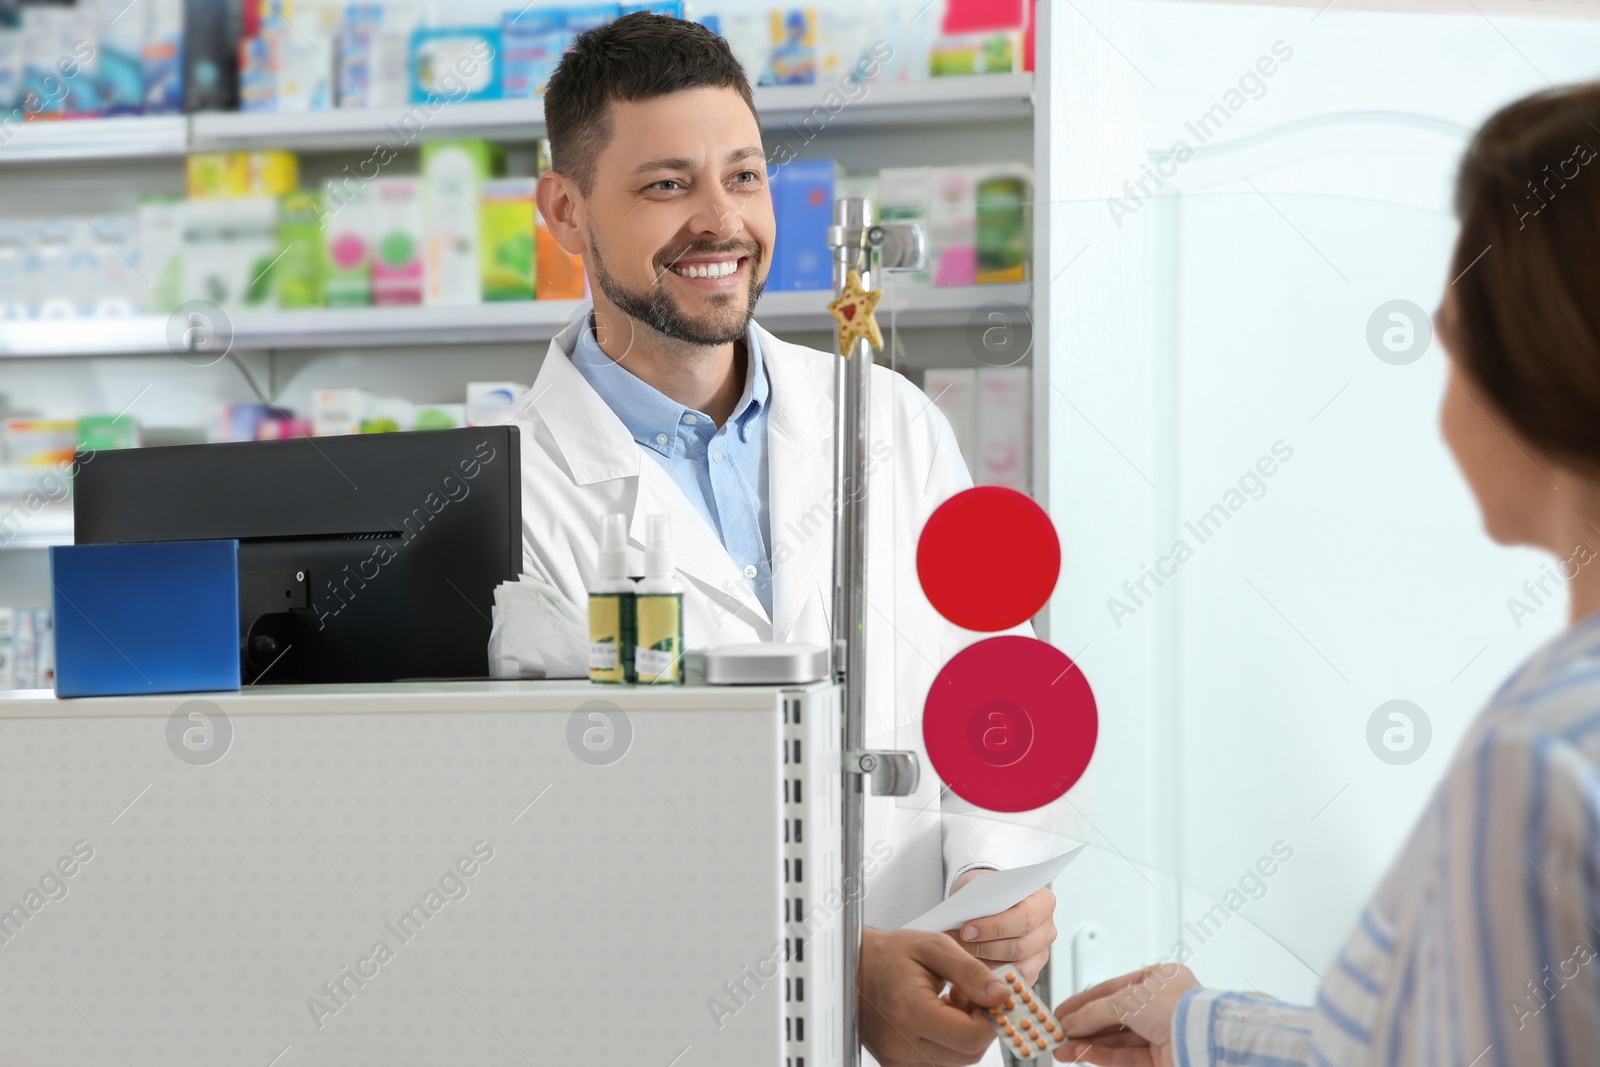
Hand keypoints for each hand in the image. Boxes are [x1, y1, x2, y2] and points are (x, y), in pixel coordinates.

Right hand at [857, 927, 1007, 1066]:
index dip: (991, 1018)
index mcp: (910, 1011)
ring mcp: (897, 1059)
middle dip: (979, 1025)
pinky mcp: (896, 1065)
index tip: (991, 997)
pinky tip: (938, 1017)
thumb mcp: (934, 948)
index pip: (972, 1037)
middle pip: (969, 1053)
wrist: (851, 967)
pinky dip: (947, 1043)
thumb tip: (1001, 996)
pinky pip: (938, 1063)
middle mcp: (900, 1043)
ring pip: (956, 1061)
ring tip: (949, 1002)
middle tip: (968, 995)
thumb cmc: (887, 955)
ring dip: (964, 1034)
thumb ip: (972, 972)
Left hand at [947, 869, 1056, 984]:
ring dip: (984, 964)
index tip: (966, 930)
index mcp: (1043, 902)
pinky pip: (1012, 980)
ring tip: (958, 956)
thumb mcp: (980, 885)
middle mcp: (1047, 928)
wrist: (989, 901)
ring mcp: (1041, 952)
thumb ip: (979, 899)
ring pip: (1016, 967)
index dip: (994, 928)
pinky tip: (969, 968)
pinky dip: (989, 976)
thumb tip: (966, 921)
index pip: (1024, 918)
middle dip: (983, 948)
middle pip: (1020, 947)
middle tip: (956, 944)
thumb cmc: (986, 892)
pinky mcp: (1032, 971)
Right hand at [1050, 965, 1199, 1066]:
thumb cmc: (1178, 1008)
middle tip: (1058, 1032)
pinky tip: (1081, 1054)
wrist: (1204, 1041)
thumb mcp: (1125, 999)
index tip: (1062, 1012)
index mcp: (1158, 980)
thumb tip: (1070, 1021)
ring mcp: (1161, 1035)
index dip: (1084, 1001)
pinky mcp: (1162, 1060)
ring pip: (1116, 1040)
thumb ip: (1093, 1011)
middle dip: (1083, 1026)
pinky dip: (1101, 1056)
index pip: (1112, 989)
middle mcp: (1161, 1007)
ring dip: (1087, 1044)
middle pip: (1112, 1017)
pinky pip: (1125, 1057)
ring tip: (1062, 1048)